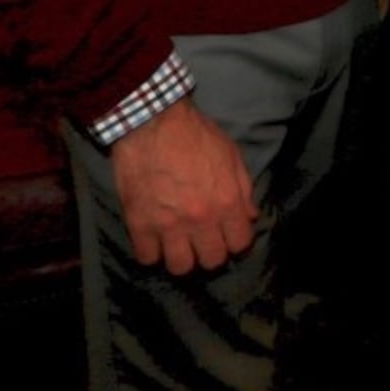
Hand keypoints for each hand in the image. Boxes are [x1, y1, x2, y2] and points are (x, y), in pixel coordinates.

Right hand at [109, 98, 257, 274]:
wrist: (153, 122)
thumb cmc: (196, 135)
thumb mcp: (231, 156)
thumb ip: (244, 190)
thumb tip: (250, 217)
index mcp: (227, 202)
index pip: (240, 244)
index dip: (237, 242)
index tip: (228, 236)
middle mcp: (201, 220)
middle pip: (212, 261)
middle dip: (211, 252)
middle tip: (203, 240)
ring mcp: (169, 225)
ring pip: (180, 267)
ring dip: (182, 257)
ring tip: (179, 244)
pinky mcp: (139, 224)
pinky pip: (147, 258)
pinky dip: (152, 252)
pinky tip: (155, 240)